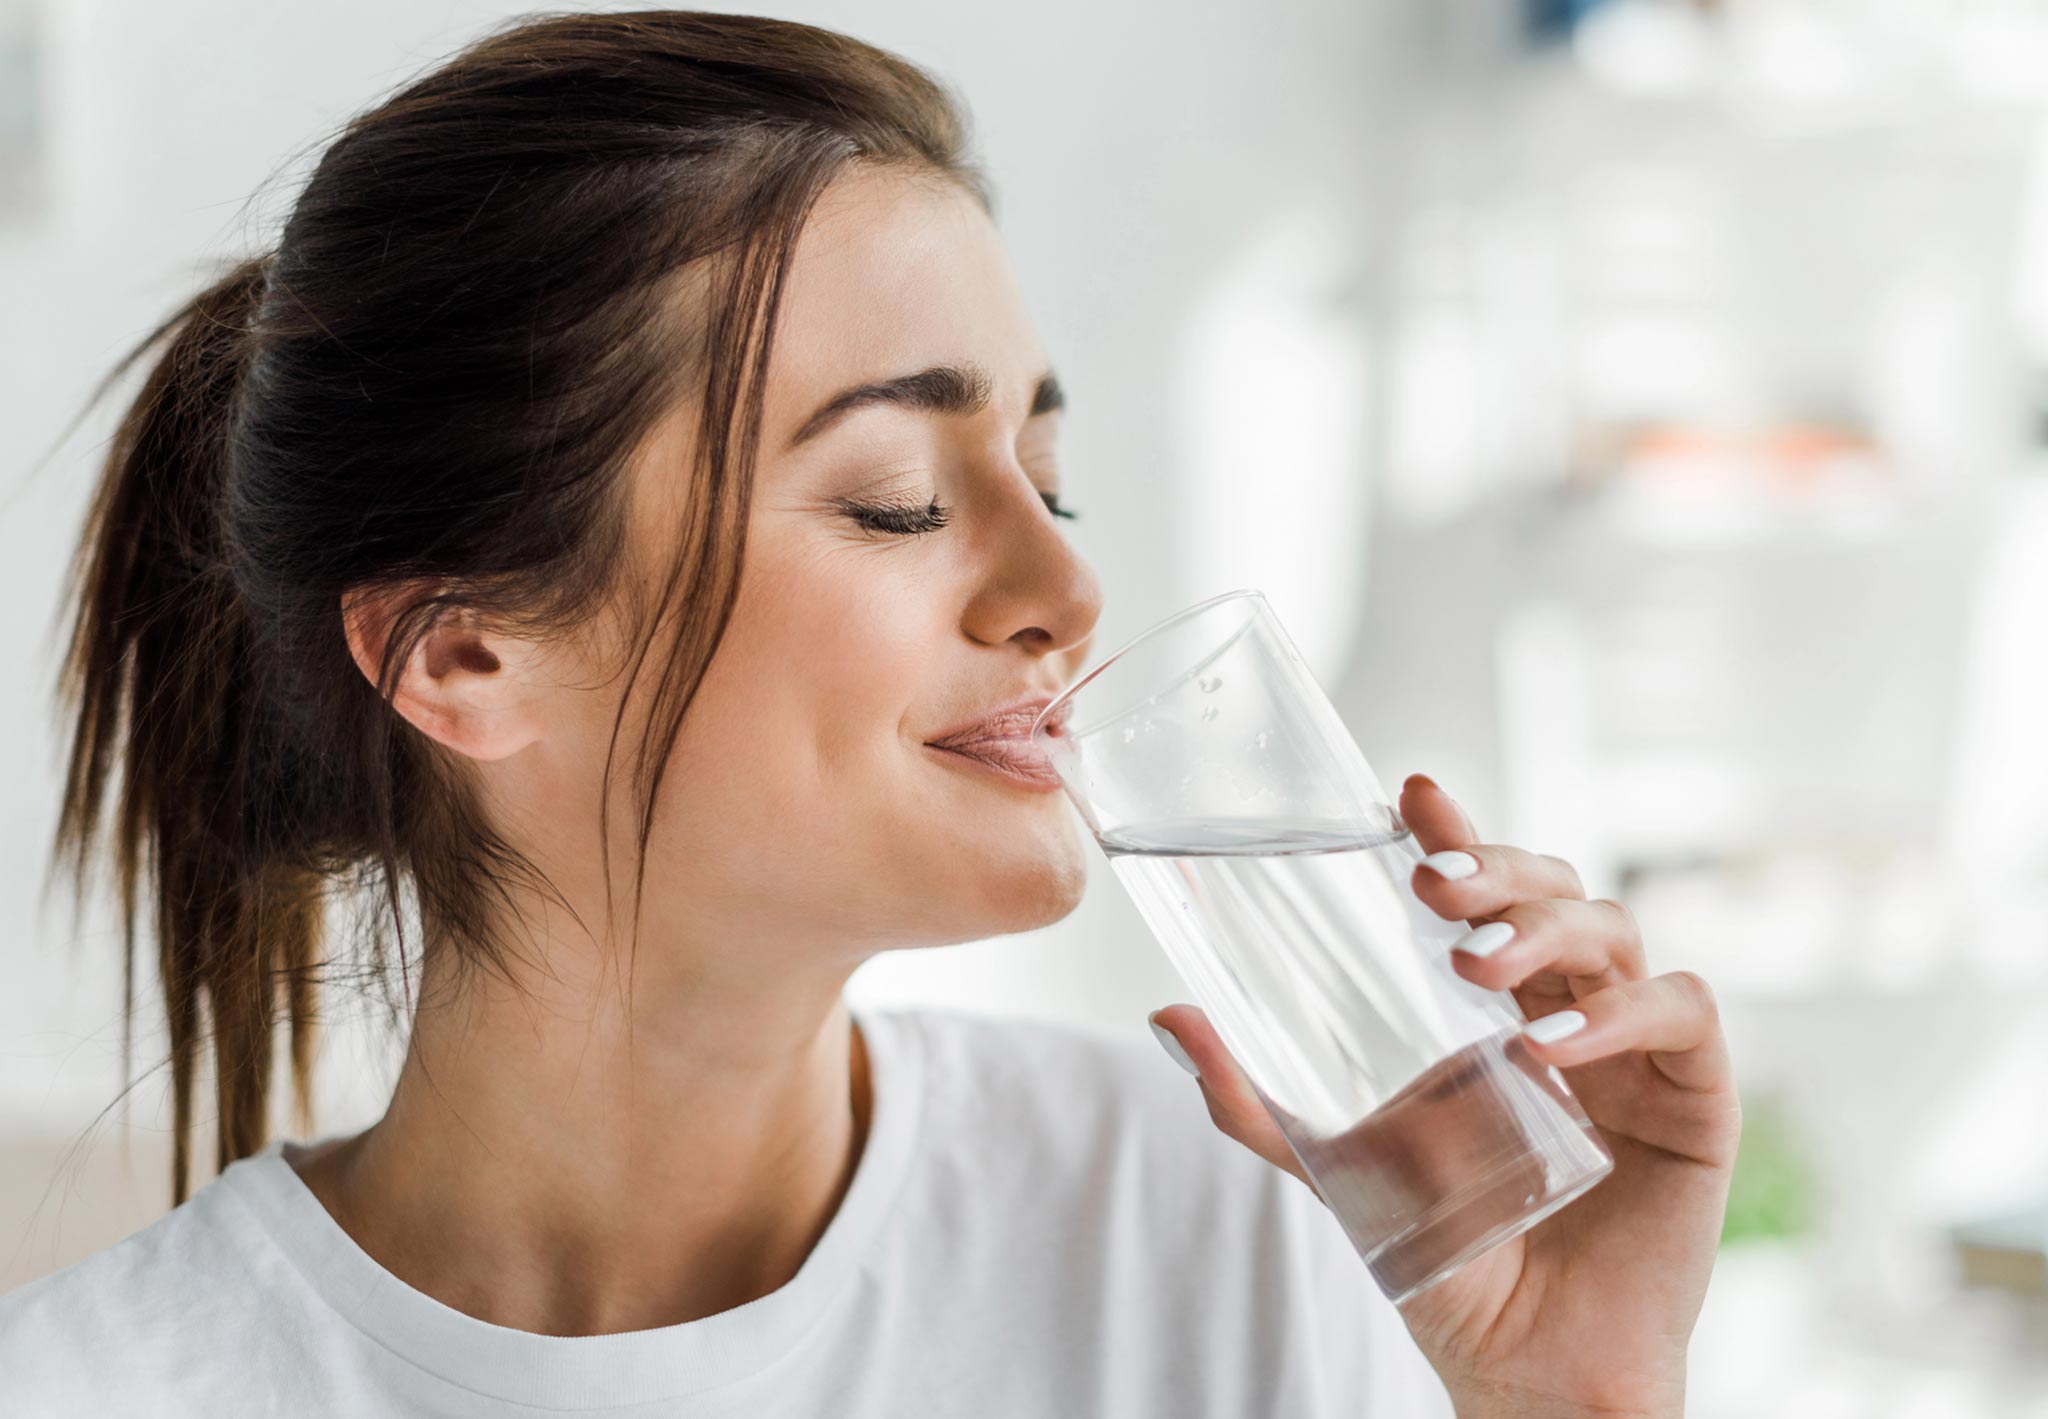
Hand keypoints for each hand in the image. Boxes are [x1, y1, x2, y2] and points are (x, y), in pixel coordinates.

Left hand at [1150, 774, 1737, 1418]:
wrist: (1523, 1366)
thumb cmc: (1443, 1257)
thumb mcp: (1340, 1165)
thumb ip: (1259, 1101)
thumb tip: (1167, 1018)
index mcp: (1496, 1007)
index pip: (1484, 893)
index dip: (1459, 834)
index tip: (1413, 794)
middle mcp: (1569, 1010)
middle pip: (1556, 890)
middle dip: (1498, 870)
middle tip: (1433, 886)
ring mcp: (1634, 1048)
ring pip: (1616, 929)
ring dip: (1546, 929)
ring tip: (1476, 964)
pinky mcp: (1693, 1099)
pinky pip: (1680, 1013)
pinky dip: (1621, 1012)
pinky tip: (1550, 1045)